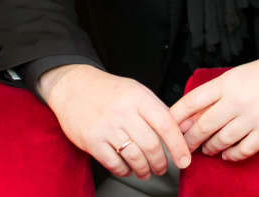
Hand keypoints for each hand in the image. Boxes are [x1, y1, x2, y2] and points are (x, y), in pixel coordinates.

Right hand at [39, 64, 191, 179]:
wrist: (73, 87)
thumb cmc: (107, 90)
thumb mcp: (136, 90)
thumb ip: (156, 108)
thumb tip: (180, 128)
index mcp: (138, 98)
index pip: (166, 124)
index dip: (178, 145)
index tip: (184, 159)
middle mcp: (123, 112)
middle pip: (151, 145)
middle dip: (161, 163)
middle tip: (162, 168)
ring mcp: (107, 127)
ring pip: (134, 157)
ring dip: (144, 170)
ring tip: (146, 172)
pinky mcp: (92, 141)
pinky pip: (114, 163)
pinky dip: (124, 171)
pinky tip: (127, 169)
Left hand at [169, 47, 258, 161]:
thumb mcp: (240, 74)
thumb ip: (219, 92)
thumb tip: (197, 112)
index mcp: (227, 83)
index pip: (192, 101)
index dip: (176, 116)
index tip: (168, 125)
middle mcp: (236, 100)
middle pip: (203, 126)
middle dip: (190, 139)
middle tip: (184, 146)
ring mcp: (252, 117)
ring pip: (221, 141)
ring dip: (211, 148)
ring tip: (208, 149)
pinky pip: (242, 150)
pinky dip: (232, 156)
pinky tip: (228, 155)